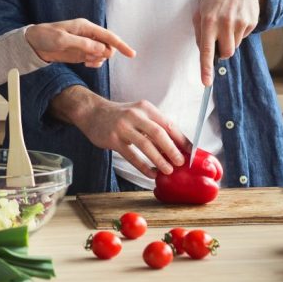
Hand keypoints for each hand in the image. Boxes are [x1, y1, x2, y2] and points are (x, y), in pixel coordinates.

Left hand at [25, 19, 135, 68]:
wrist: (33, 44)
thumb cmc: (46, 37)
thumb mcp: (63, 40)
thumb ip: (83, 45)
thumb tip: (102, 49)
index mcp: (85, 27)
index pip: (108, 36)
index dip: (121, 45)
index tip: (131, 54)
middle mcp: (88, 35)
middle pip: (108, 46)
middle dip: (104, 54)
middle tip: (90, 59)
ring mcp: (85, 44)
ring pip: (102, 54)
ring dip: (98, 59)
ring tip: (85, 61)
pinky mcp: (81, 53)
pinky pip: (95, 59)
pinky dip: (94, 63)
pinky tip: (86, 64)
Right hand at [48, 85, 186, 178]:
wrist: (92, 112)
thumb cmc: (120, 116)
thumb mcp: (139, 113)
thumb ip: (154, 126)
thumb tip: (176, 146)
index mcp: (146, 108)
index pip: (168, 124)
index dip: (181, 139)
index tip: (190, 152)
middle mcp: (135, 115)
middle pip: (158, 133)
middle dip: (172, 149)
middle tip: (181, 162)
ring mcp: (123, 127)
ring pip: (145, 145)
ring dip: (158, 159)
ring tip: (168, 170)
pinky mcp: (113, 139)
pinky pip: (131, 155)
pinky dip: (142, 166)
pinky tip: (150, 174)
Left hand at [193, 0, 263, 84]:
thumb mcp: (201, 10)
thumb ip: (199, 32)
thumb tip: (204, 52)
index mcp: (208, 21)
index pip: (206, 50)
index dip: (206, 68)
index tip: (206, 83)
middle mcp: (224, 23)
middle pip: (226, 53)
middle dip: (223, 51)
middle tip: (220, 37)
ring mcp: (239, 22)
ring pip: (235, 46)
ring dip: (231, 40)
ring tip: (228, 22)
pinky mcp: (251, 22)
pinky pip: (244, 37)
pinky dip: (239, 32)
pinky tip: (237, 18)